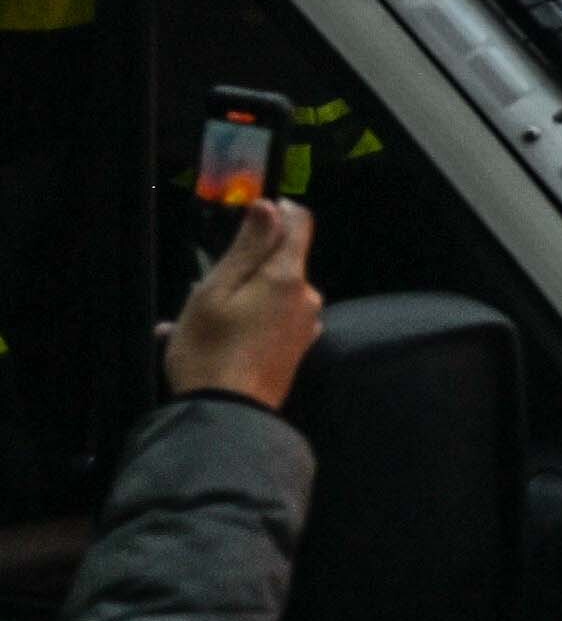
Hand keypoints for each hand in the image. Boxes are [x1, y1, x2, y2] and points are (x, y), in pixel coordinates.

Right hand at [165, 198, 319, 409]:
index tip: (249, 216)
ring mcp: (305, 326)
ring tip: (195, 320)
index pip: (299, 223)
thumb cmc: (210, 348)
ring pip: (273, 294)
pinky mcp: (296, 349)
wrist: (226, 415)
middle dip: (248, 266)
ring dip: (241, 297)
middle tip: (205, 288)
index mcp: (289, 277)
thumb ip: (247, 247)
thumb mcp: (216, 291)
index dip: (277, 212)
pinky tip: (209, 339)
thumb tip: (270, 206)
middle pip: (283, 262)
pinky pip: (271, 321)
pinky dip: (245, 321)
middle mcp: (307, 298)